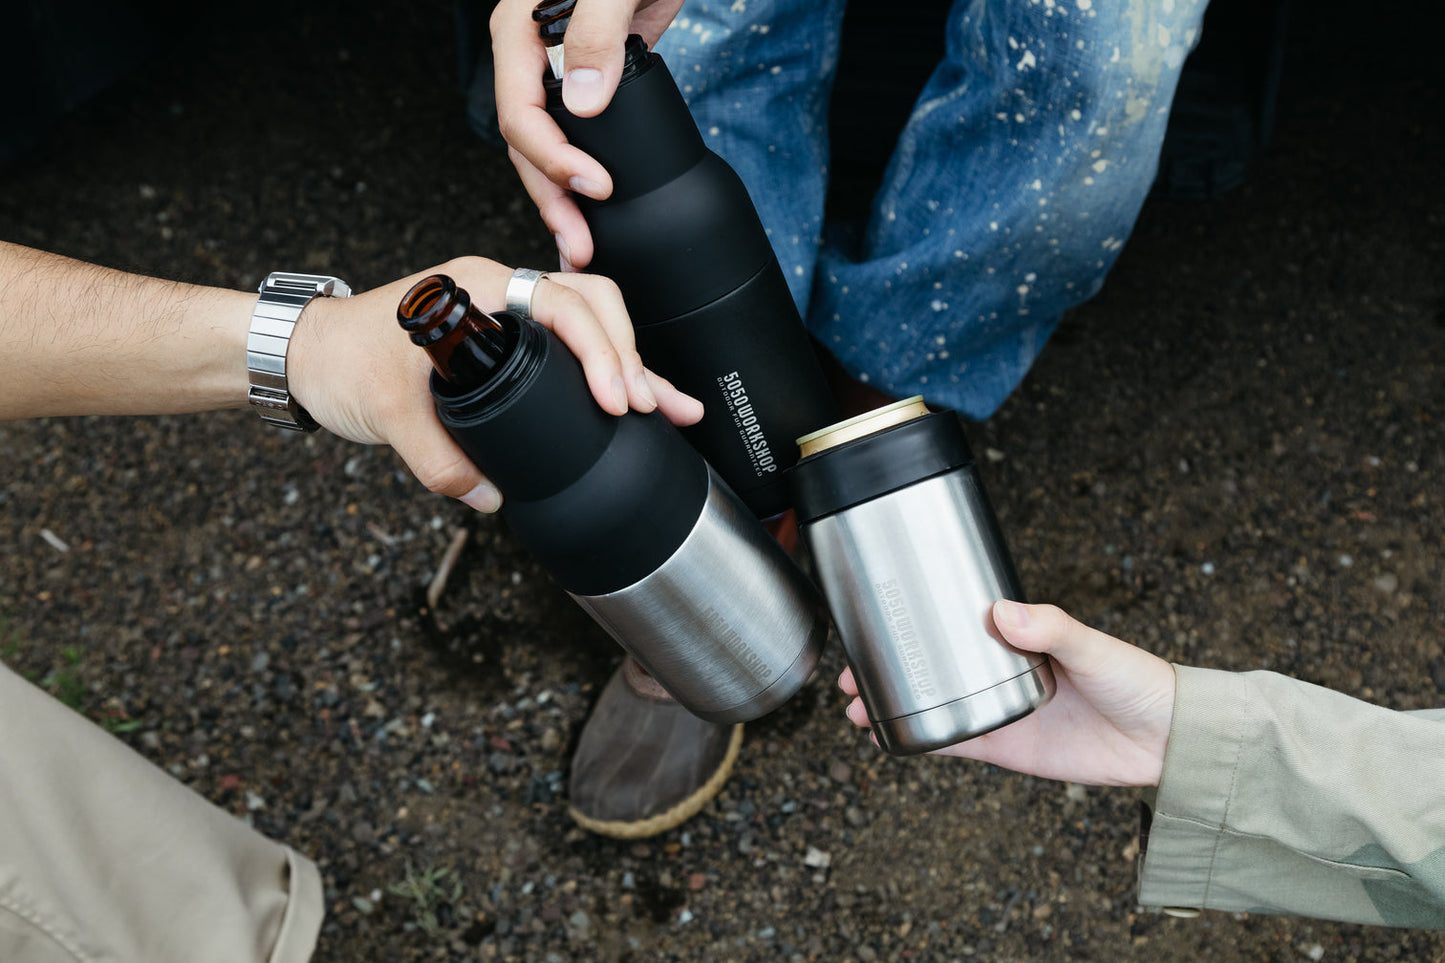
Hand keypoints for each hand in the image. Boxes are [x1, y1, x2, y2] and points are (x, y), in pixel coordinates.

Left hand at [288, 256, 701, 511]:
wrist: (307, 353)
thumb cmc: (340, 358)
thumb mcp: (385, 412)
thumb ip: (438, 459)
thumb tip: (489, 498)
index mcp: (478, 289)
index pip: (563, 304)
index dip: (601, 350)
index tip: (620, 398)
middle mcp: (500, 294)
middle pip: (593, 304)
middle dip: (631, 355)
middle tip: (650, 408)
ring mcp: (507, 316)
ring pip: (590, 323)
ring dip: (631, 364)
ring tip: (673, 410)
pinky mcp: (506, 343)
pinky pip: (568, 350)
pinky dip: (604, 375)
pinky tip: (637, 405)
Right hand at [491, 0, 684, 269]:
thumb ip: (597, 31)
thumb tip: (583, 100)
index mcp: (521, 29)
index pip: (520, 112)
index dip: (554, 159)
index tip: (594, 187)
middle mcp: (531, 55)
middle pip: (527, 143)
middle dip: (553, 199)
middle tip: (580, 245)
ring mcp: (559, 71)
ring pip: (546, 148)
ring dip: (562, 201)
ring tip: (581, 247)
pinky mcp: (591, 81)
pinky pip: (574, 139)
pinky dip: (580, 177)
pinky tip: (590, 212)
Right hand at [839, 600, 1176, 786]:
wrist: (1167, 740)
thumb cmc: (1137, 680)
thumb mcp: (1092, 645)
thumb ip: (1051, 628)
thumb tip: (1003, 612)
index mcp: (1017, 637)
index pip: (954, 623)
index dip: (913, 622)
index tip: (876, 619)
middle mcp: (1000, 671)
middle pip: (931, 665)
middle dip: (887, 667)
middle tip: (849, 673)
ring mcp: (1000, 709)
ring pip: (934, 704)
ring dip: (895, 706)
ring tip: (856, 708)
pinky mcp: (1008, 747)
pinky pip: (956, 743)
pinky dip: (923, 742)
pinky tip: (889, 739)